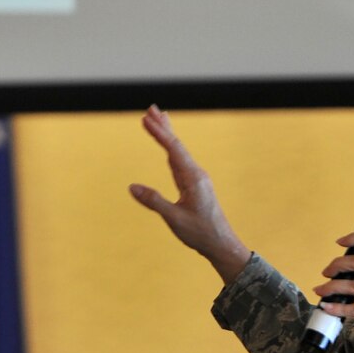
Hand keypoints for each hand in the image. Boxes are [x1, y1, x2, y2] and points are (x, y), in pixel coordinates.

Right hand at [128, 105, 250, 284]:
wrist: (221, 244)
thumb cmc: (200, 233)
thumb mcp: (173, 218)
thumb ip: (154, 201)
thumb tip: (132, 187)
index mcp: (192, 178)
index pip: (173, 150)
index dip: (159, 133)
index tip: (145, 119)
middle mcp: (196, 174)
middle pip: (177, 144)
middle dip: (163, 126)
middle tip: (151, 108)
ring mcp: (196, 178)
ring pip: (178, 151)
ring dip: (167, 135)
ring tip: (159, 120)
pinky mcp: (194, 185)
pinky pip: (180, 161)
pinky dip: (171, 149)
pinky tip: (169, 147)